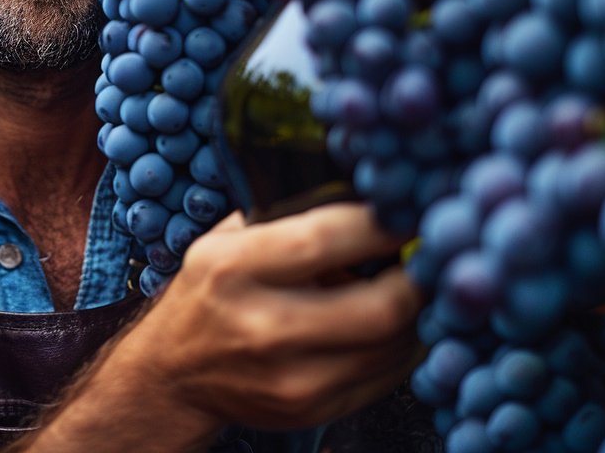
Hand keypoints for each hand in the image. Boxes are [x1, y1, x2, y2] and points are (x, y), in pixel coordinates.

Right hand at [114, 203, 423, 430]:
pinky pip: (388, 377)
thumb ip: (286, 218)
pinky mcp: (313, 411)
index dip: (383, 223)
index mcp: (234, 268)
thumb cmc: (209, 292)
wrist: (173, 374)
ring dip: (418, 313)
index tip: (411, 208)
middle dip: (419, 278)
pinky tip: (393, 323)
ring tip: (413, 286)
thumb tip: (368, 192)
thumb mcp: (225, 239)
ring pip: (395, 346)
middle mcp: (262, 328)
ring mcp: (291, 379)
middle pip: (381, 308)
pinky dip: (402, 346)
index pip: (325, 239)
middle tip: (431, 256)